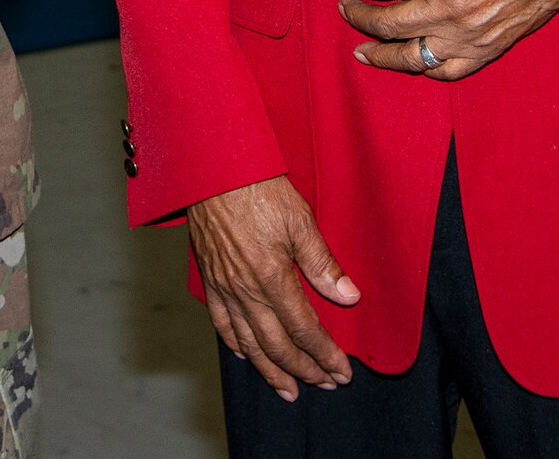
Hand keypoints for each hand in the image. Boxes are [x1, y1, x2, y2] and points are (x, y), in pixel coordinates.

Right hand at [188, 175, 359, 400]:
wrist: (213, 167)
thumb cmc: (257, 186)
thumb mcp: (299, 218)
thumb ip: (322, 262)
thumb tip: (349, 296)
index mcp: (272, 277)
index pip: (304, 329)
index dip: (325, 355)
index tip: (341, 372)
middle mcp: (246, 290)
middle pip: (278, 345)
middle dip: (304, 370)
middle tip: (324, 385)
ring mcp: (224, 287)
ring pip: (249, 343)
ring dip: (271, 370)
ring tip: (288, 390)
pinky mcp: (209, 279)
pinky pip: (221, 323)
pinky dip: (235, 345)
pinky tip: (246, 356)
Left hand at [330, 0, 558, 79]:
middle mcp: (449, 11)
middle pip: (387, 23)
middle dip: (358, 16)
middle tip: (343, 9)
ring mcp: (468, 36)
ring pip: (411, 55)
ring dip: (380, 53)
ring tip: (360, 50)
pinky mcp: (487, 50)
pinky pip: (447, 71)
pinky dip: (423, 70)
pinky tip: (409, 63)